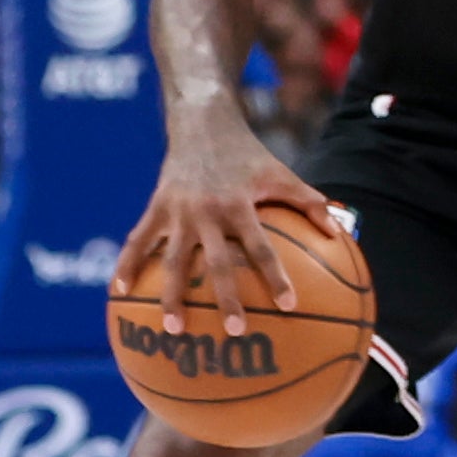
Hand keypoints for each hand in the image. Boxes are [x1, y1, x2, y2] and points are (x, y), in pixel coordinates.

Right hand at [111, 113, 339, 335]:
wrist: (203, 124)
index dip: (276, 277)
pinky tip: (119, 293)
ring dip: (172, 296)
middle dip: (227, 299)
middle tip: (237, 332)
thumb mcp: (281, 173)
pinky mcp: (156, 208)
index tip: (288, 306)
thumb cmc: (248, 155)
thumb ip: (309, 202)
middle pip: (218, 263)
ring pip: (173, 261)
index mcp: (240, 206)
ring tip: (175, 328)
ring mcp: (178, 212)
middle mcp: (208, 212)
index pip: (262, 248)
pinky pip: (139, 241)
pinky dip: (128, 265)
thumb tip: (338, 233)